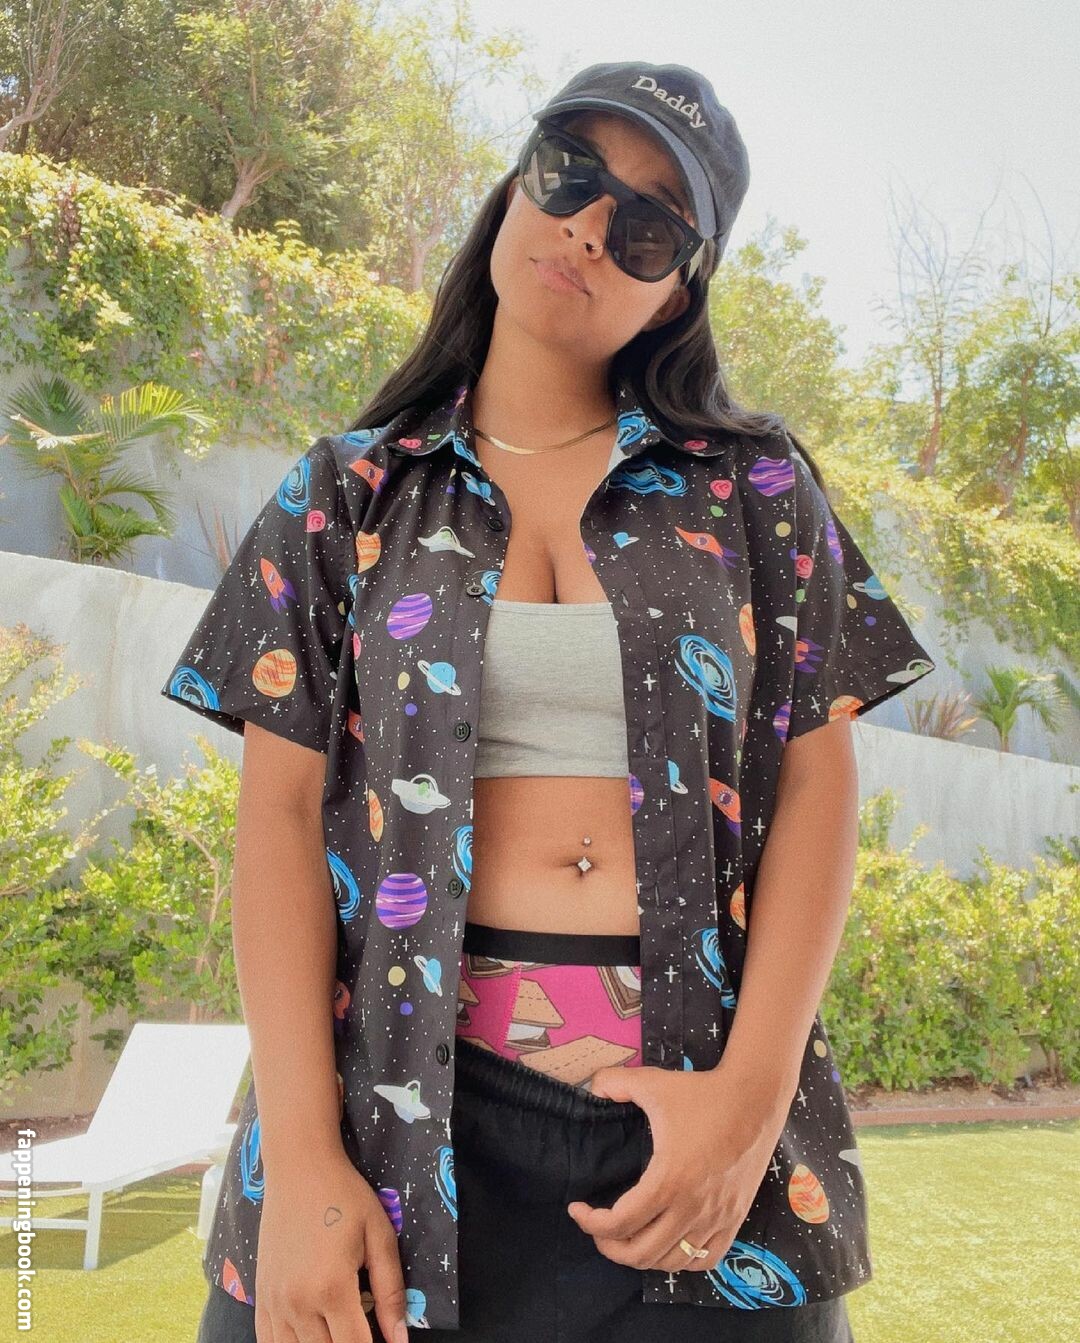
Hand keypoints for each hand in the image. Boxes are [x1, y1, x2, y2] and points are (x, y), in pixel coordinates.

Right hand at [255, 1145, 409, 1342]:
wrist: (299, 1168)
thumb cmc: (345, 1196)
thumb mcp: (380, 1236)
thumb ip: (390, 1291)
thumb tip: (400, 1340)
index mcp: (332, 1288)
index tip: (386, 1342)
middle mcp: (298, 1303)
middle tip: (364, 1329)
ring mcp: (274, 1302)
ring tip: (338, 1329)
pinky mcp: (260, 1296)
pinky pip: (268, 1341)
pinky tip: (309, 1336)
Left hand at [566, 1062, 788, 1274]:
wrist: (755, 1099)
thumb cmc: (702, 1093)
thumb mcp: (653, 1083)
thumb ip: (614, 1083)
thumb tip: (591, 1089)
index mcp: (668, 1179)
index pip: (620, 1223)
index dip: (591, 1223)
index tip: (577, 1209)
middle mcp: (692, 1207)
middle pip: (641, 1253)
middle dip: (609, 1246)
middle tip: (598, 1227)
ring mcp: (716, 1218)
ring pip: (671, 1262)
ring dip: (642, 1256)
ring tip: (628, 1235)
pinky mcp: (735, 1219)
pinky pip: (704, 1260)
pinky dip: (680, 1260)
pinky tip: (667, 1242)